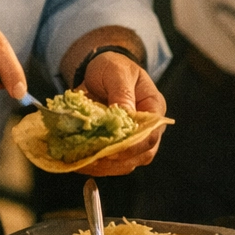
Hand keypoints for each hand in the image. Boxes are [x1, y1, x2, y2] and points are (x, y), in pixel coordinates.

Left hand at [76, 49, 167, 176]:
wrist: (99, 70)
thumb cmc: (113, 67)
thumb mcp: (117, 72)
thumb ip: (122, 92)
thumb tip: (125, 114)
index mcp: (154, 107)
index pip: (151, 134)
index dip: (133, 146)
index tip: (112, 150)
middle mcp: (148, 128)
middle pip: (143, 154)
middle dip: (118, 161)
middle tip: (93, 159)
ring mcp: (134, 139)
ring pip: (127, 164)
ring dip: (106, 167)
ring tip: (84, 162)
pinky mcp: (117, 146)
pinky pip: (112, 163)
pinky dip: (96, 166)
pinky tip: (80, 162)